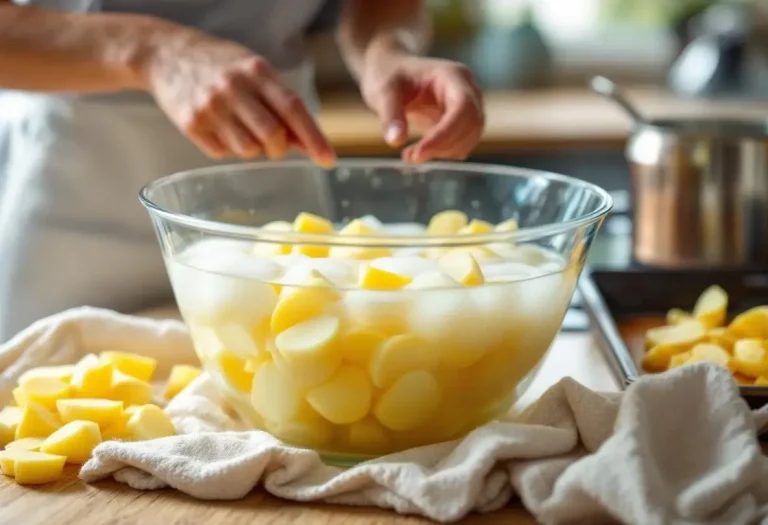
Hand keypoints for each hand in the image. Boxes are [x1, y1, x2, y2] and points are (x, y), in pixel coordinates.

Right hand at [141, 30, 335, 164]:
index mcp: (257, 71)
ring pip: (248, 150)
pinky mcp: (191, 125)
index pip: (293, 109)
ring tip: (239, 127)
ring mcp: (211, 107)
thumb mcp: (255, 72)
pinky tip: (219, 126)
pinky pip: (222, 153)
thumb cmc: (221, 65)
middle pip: (272, 136)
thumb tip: (307, 144)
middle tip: (275, 145)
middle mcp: (234, 88)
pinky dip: (227, 147)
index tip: (328, 160)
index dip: (313, 138)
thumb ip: (281, 105)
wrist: (167, 55)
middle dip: (279, 148)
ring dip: (252, 148)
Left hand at [360, 53, 483, 161]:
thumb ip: (390, 115)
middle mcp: (467, 90)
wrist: (392, 72)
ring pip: (469, 139)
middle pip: (472, 125)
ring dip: (442, 152)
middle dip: (443, 146)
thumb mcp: (383, 91)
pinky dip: (440, 153)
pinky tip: (416, 151)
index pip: (463, 107)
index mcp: (452, 75)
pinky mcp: (460, 123)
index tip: (420, 152)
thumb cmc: (388, 74)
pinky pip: (460, 144)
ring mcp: (467, 107)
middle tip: (411, 156)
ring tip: (409, 154)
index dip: (446, 133)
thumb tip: (396, 140)